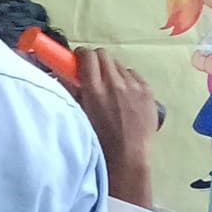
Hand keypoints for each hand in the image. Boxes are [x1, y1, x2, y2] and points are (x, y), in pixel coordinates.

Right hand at [75, 52, 160, 207]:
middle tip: (93, 74)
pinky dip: (127, 81)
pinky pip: (134, 75)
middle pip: (103, 55)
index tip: (79, 60)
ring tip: (110, 90)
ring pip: (119, 65)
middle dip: (96, 61)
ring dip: (111, 72)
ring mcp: (133, 87)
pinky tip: (125, 97)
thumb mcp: (80, 115)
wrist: (128, 157)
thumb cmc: (100, 141)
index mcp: (94, 90)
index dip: (81, 55)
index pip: (87, 56)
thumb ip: (72, 91)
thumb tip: (63, 73)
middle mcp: (114, 84)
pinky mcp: (148, 91)